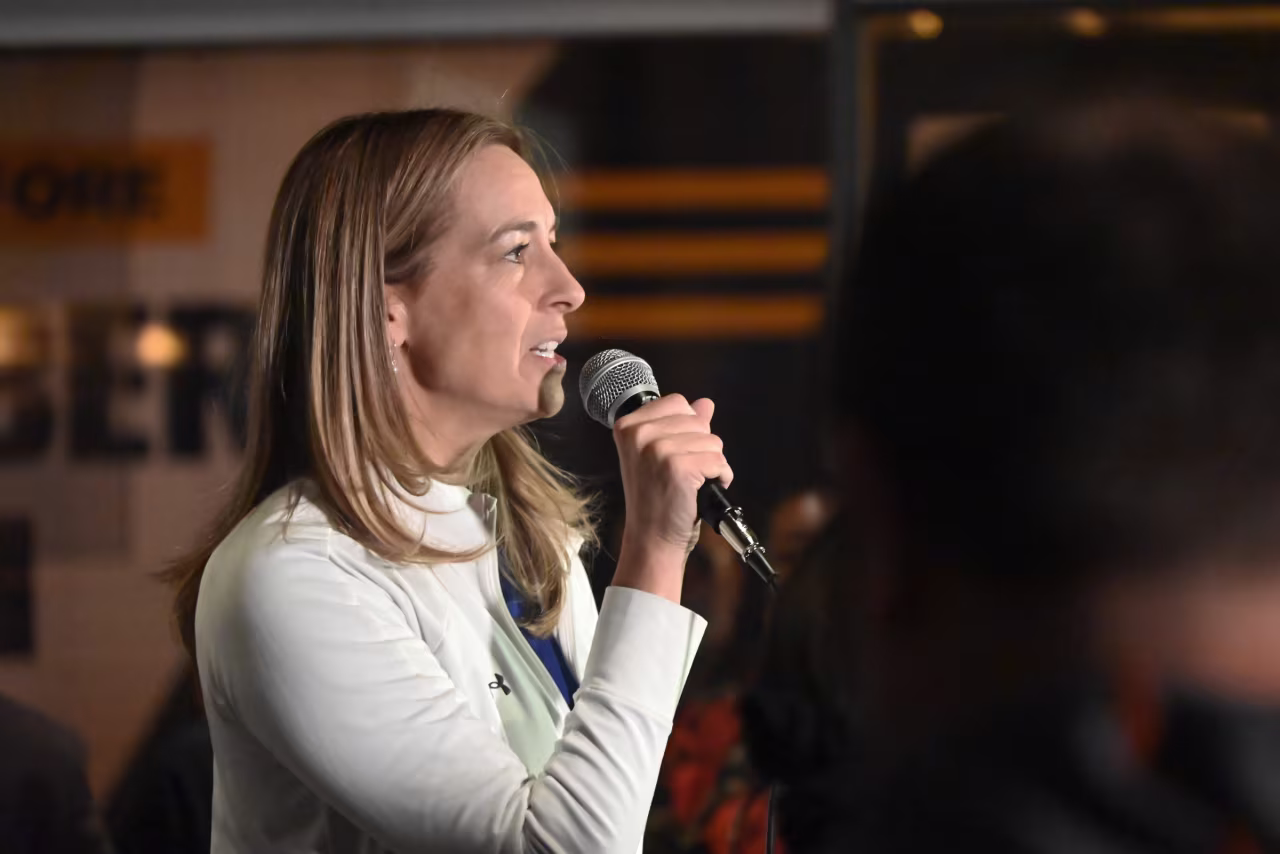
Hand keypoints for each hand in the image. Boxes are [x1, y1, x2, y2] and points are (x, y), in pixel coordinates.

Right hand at [611, 395, 732, 601]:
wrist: (652, 538)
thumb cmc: (656, 499)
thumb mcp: (661, 454)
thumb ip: (681, 425)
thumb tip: (705, 404)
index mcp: (629, 426)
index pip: (678, 403)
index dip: (688, 428)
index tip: (677, 452)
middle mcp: (639, 434)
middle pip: (698, 421)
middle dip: (702, 447)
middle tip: (684, 472)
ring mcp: (657, 449)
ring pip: (712, 440)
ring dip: (711, 464)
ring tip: (692, 482)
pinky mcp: (678, 467)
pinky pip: (718, 460)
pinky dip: (720, 476)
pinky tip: (702, 490)